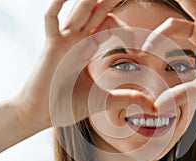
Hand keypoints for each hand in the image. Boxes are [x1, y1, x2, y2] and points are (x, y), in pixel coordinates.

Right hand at [15, 0, 154, 128]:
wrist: (41, 114)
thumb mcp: (104, 99)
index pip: (108, 26)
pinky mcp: (51, 47)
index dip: (123, 25)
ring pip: (78, 12)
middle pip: (95, 13)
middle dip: (108, 1)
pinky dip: (57, 6)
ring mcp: (63, 42)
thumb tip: (154, 106)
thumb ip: (128, 98)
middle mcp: (76, 41)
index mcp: (87, 49)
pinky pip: (51, 20)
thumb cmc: (66, 105)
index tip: (137, 40)